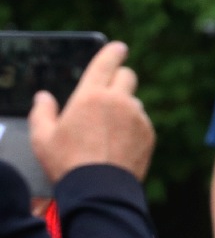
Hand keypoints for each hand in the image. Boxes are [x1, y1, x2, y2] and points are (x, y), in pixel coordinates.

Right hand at [29, 41, 154, 182]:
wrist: (99, 189)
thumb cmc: (67, 163)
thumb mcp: (42, 137)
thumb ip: (42, 112)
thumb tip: (44, 97)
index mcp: (91, 95)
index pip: (106, 62)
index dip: (113, 51)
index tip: (118, 48)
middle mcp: (118, 101)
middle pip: (127, 76)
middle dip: (119, 78)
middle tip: (107, 92)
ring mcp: (137, 117)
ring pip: (134, 101)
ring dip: (124, 107)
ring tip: (107, 130)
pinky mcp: (149, 134)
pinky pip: (142, 122)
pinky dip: (133, 126)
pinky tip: (118, 143)